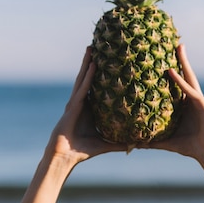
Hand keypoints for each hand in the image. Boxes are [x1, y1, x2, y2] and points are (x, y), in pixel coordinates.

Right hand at [45, 46, 122, 164]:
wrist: (65, 156)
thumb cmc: (83, 150)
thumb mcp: (106, 143)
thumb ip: (121, 142)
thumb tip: (138, 145)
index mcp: (88, 107)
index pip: (96, 87)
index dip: (100, 73)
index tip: (109, 60)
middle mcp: (80, 101)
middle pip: (88, 77)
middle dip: (92, 62)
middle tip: (98, 46)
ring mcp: (75, 102)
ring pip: (83, 78)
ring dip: (88, 62)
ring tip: (92, 47)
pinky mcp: (73, 105)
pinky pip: (83, 88)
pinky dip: (89, 76)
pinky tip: (93, 65)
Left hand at [142, 44, 203, 163]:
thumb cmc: (190, 147)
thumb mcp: (167, 141)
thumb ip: (151, 141)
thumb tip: (134, 144)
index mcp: (186, 104)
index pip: (179, 82)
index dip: (174, 69)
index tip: (164, 56)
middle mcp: (193, 98)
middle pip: (186, 74)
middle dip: (181, 59)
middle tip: (175, 42)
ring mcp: (199, 99)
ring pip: (189, 77)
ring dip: (184, 62)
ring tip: (178, 46)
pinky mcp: (203, 104)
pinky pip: (189, 90)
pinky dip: (180, 81)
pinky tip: (171, 71)